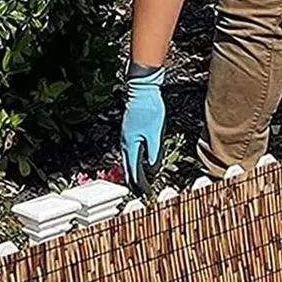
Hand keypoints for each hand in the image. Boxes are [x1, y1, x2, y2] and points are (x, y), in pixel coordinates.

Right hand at [120, 65, 165, 192]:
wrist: (141, 89)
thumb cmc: (148, 108)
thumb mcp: (155, 133)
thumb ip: (154, 152)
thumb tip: (153, 166)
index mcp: (131, 145)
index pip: (134, 170)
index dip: (140, 183)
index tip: (145, 192)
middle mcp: (125, 142)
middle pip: (128, 167)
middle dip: (133, 180)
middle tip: (140, 190)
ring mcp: (125, 136)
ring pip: (128, 159)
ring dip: (133, 170)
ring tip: (138, 179)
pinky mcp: (128, 130)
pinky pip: (129, 150)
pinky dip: (133, 159)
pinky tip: (138, 159)